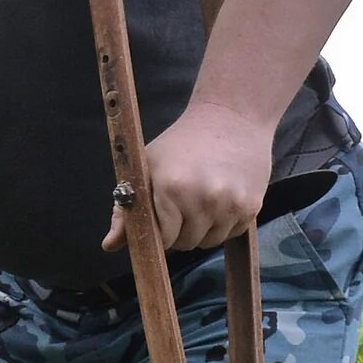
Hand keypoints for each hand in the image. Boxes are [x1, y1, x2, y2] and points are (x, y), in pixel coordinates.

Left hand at [103, 102, 275, 254]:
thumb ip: (125, 210)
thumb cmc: (181, 144)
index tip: (161, 216)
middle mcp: (204, 199)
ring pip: (209, 242)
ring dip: (202, 230)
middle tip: (181, 205)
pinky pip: (230, 233)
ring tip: (200, 200)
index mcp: (172, 189)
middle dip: (179, 231)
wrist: (232, 117)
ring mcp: (231, 204)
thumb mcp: (146, 168)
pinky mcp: (252, 207)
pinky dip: (223, 224)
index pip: (163, 239)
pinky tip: (220, 199)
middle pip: (186, 244)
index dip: (160, 232)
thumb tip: (110, 245)